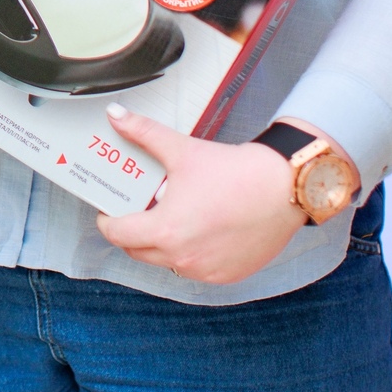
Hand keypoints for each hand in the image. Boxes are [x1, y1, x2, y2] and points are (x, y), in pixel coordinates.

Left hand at [93, 103, 305, 284]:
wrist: (284, 188)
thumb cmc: (234, 172)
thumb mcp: (182, 149)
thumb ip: (143, 133)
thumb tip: (116, 115)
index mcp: (166, 231)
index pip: (118, 235)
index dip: (107, 222)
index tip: (109, 210)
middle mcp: (183, 258)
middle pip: (138, 251)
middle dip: (132, 232)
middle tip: (138, 211)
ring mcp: (206, 270)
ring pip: (167, 262)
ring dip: (161, 245)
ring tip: (169, 217)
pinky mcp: (228, 275)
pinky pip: (196, 268)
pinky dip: (190, 254)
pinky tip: (197, 231)